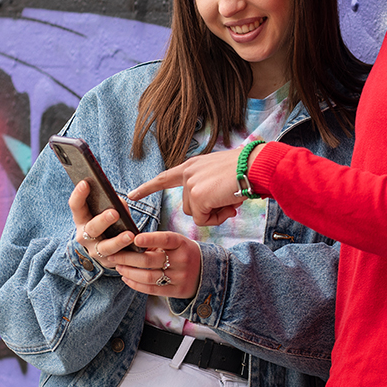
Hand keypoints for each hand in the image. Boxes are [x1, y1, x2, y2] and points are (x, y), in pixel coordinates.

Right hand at [69, 180, 136, 268]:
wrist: (104, 250)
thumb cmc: (107, 223)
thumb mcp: (106, 211)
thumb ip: (113, 205)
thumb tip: (119, 203)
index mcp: (82, 219)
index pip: (76, 206)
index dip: (79, 194)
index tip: (85, 183)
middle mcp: (84, 236)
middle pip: (91, 228)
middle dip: (103, 220)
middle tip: (114, 212)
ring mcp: (94, 251)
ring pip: (105, 247)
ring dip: (118, 241)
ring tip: (130, 235)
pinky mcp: (107, 262)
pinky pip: (118, 259)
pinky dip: (128, 254)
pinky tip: (137, 249)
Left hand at [114, 231, 201, 298]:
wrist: (206, 272)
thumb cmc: (184, 253)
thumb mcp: (177, 243)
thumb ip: (158, 242)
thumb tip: (131, 241)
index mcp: (182, 244)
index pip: (166, 239)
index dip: (150, 239)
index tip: (134, 239)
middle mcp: (182, 260)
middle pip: (150, 260)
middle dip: (127, 258)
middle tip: (113, 255)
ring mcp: (179, 277)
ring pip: (148, 276)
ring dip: (129, 272)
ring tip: (118, 267)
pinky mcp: (176, 291)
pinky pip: (151, 289)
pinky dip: (136, 284)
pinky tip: (127, 278)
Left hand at [126, 146, 247, 225]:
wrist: (254, 166)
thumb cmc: (245, 170)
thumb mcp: (219, 177)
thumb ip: (208, 189)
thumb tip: (211, 209)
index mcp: (192, 166)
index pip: (164, 178)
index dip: (148, 187)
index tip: (131, 194)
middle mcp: (188, 173)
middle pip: (189, 206)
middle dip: (209, 210)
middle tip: (228, 202)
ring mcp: (190, 184)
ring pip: (197, 214)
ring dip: (215, 214)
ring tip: (230, 201)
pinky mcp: (197, 196)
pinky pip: (203, 220)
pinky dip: (217, 218)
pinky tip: (228, 205)